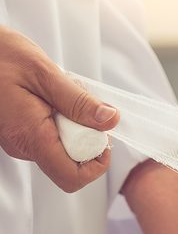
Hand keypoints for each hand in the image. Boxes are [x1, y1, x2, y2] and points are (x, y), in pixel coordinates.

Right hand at [0, 25, 118, 190]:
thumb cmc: (0, 56)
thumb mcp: (44, 73)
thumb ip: (79, 102)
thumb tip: (110, 120)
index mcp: (31, 137)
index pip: (72, 177)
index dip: (96, 165)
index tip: (103, 139)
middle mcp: (23, 146)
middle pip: (71, 162)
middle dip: (86, 136)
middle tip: (80, 105)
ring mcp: (20, 142)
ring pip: (62, 148)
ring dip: (73, 126)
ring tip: (60, 95)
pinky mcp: (19, 133)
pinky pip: (49, 137)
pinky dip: (60, 120)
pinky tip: (51, 98)